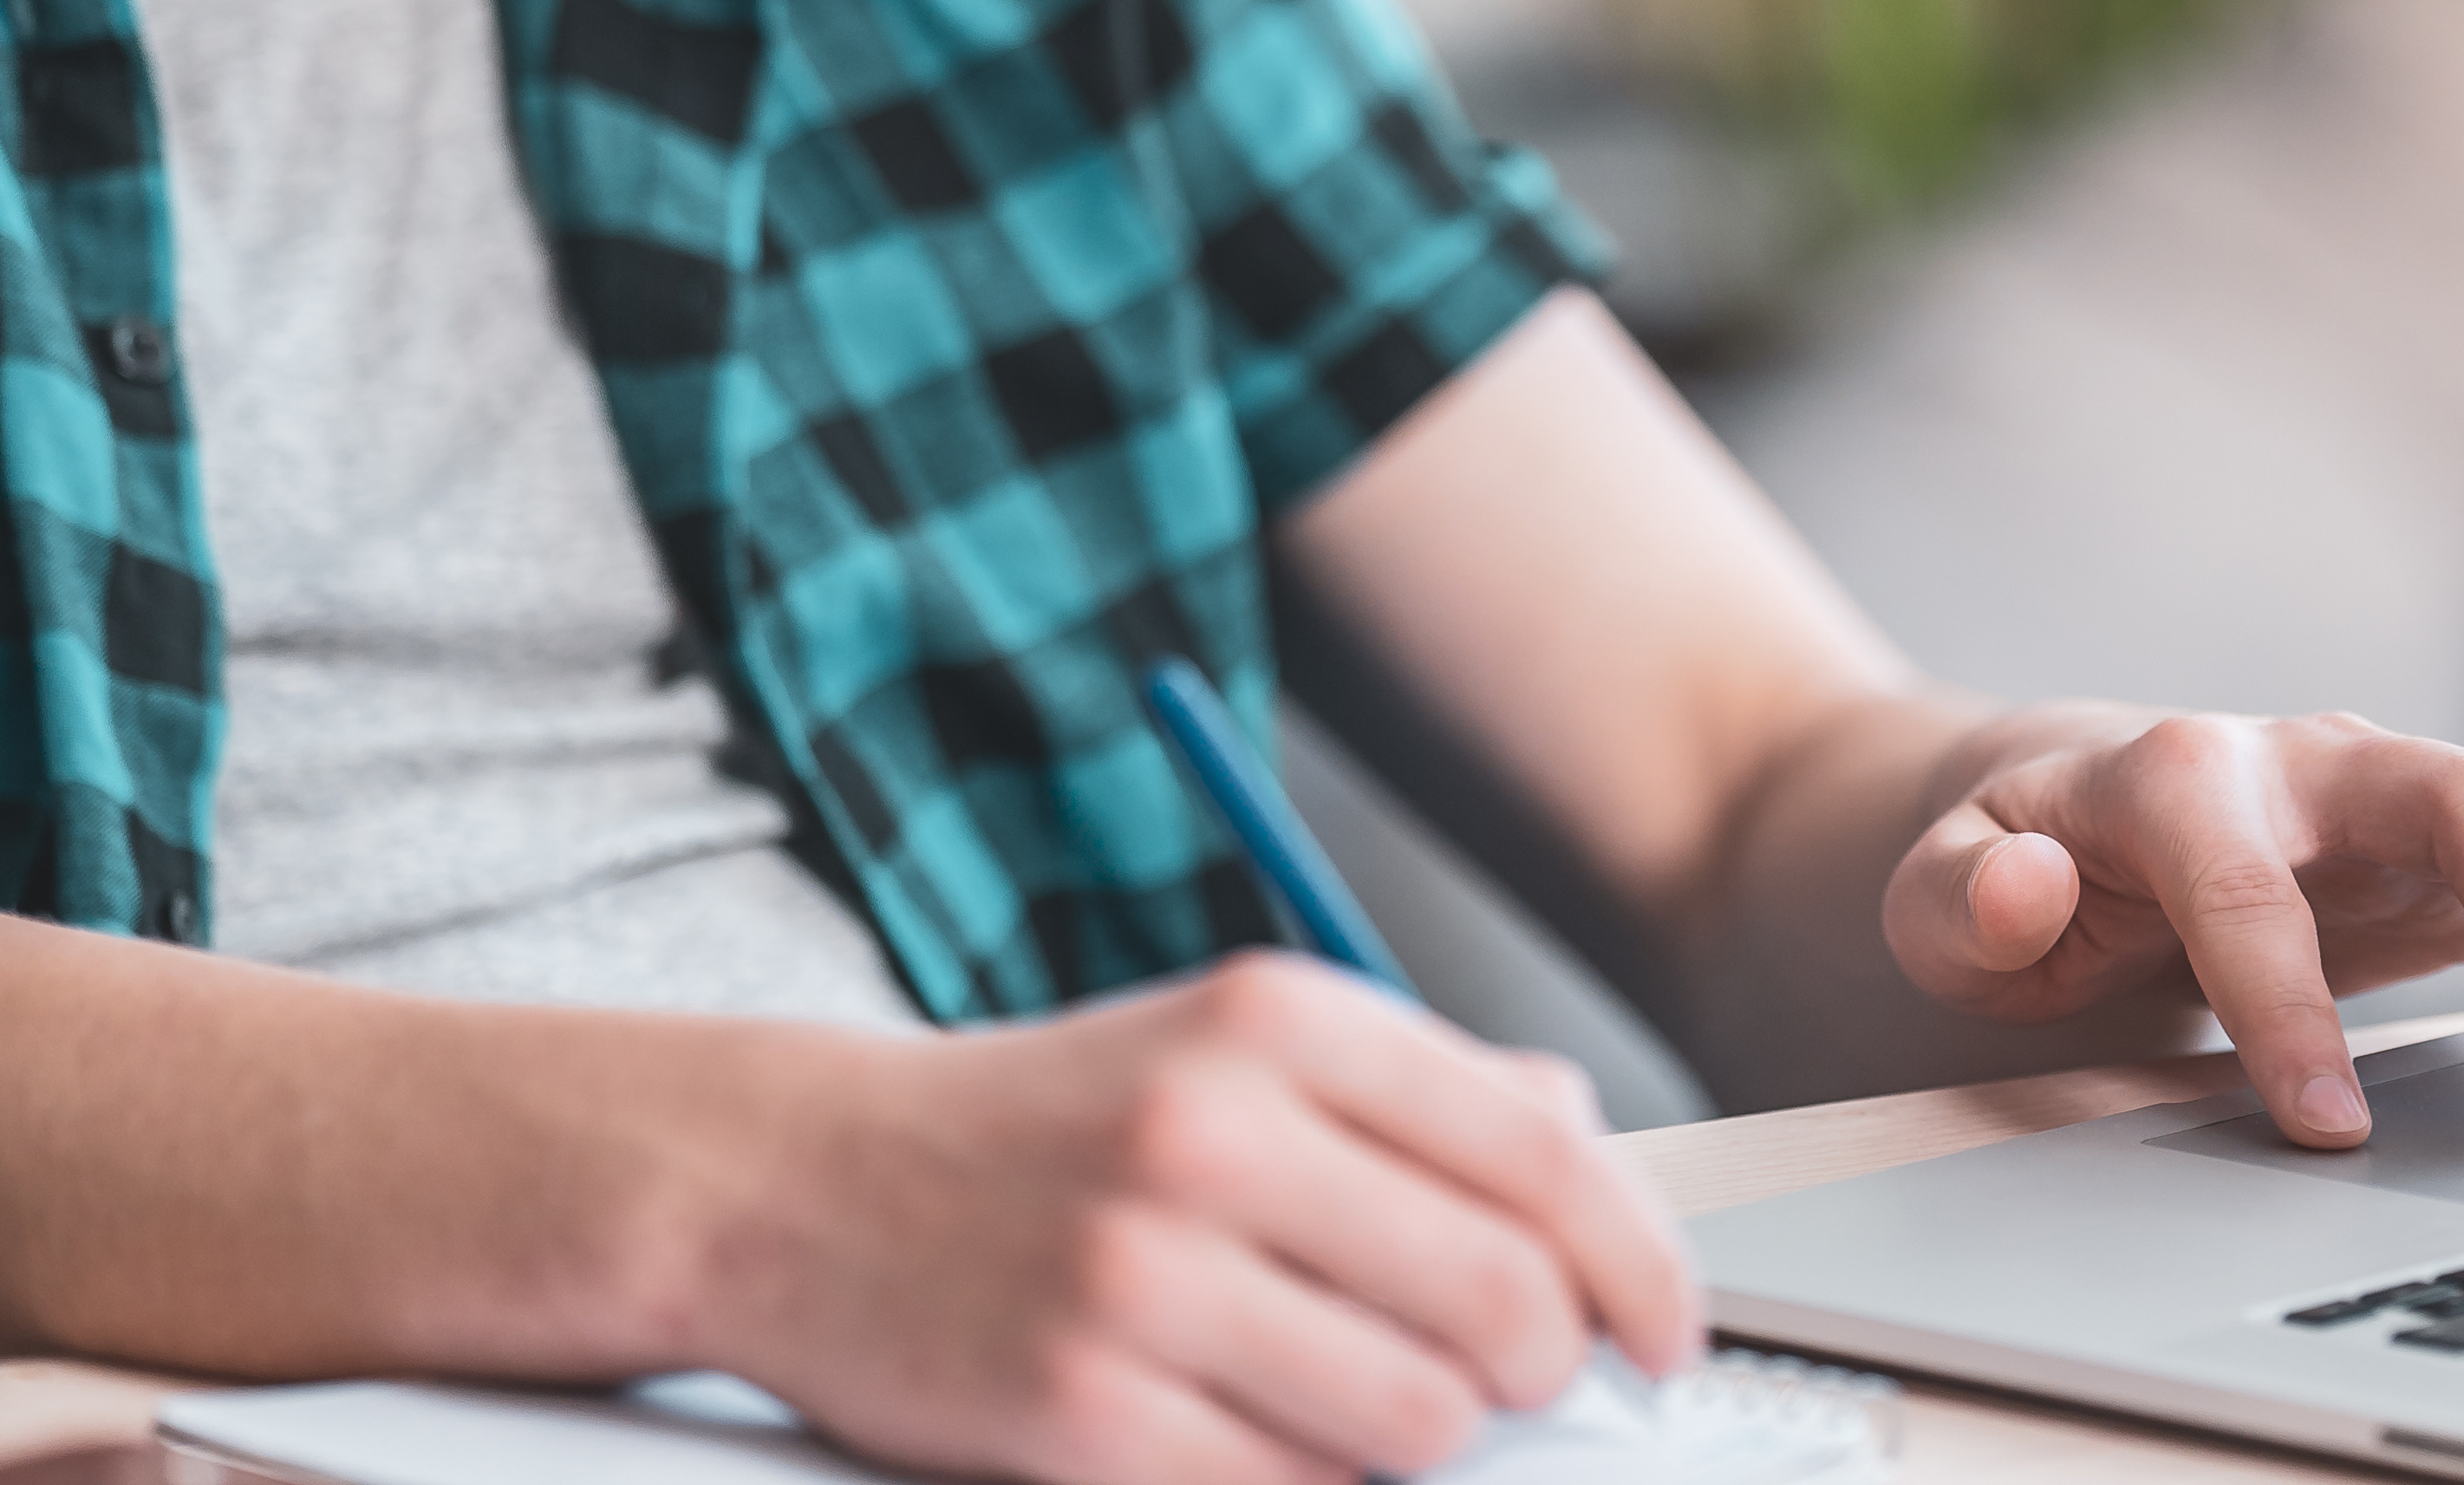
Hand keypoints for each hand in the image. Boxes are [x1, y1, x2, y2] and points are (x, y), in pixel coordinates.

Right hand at [725, 952, 1699, 1484]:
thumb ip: (1419, 1090)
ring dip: (1432, 1440)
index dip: (1642, 1265)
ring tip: (1377, 1410)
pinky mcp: (1079, 1409)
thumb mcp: (1230, 1044)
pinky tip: (1275, 1443)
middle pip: (1506, 1299)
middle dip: (1548, 1372)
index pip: (1546, 1152)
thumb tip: (1596, 1162)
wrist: (799, 1181)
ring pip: (1420, 1417)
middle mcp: (1213, 1132)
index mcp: (1278, 1021)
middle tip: (1524, 1387)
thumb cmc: (1048, 1125)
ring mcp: (1140, 1276)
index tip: (1664, 1333)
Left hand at [1880, 710, 2463, 1147]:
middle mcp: (2313, 758)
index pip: (2246, 883)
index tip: (2329, 1129)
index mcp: (2176, 776)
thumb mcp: (1944, 892)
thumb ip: (1967, 897)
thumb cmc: (2019, 865)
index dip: (2288, 1004)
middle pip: (2463, 795)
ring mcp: (2402, 787)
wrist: (2078, 807)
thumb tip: (2028, 884)